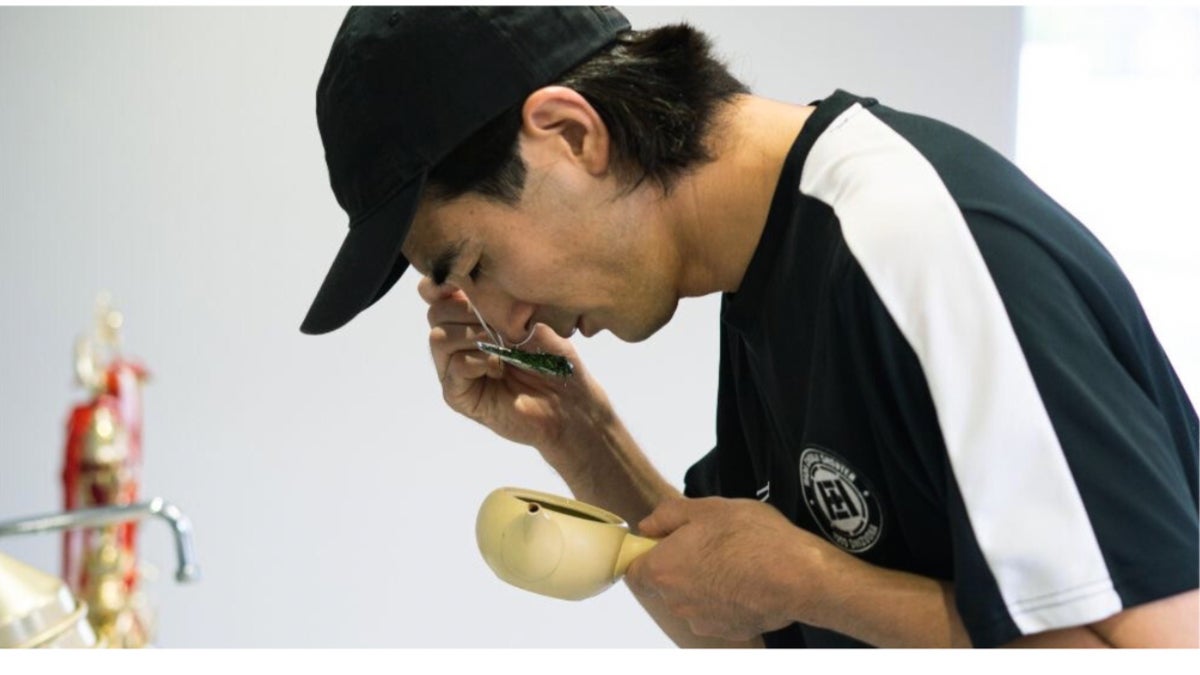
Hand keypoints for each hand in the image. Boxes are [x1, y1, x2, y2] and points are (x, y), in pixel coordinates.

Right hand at [418, 276, 606, 452]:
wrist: (569, 404)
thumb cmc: (555, 360)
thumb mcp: (531, 318)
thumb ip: (498, 298)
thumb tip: (470, 279)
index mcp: (473, 319)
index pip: (437, 294)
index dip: (442, 284)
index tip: (460, 280)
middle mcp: (459, 342)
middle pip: (435, 313)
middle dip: (465, 310)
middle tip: (497, 325)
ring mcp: (456, 370)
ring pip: (439, 338)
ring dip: (472, 336)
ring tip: (501, 348)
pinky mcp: (459, 395)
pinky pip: (452, 368)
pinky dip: (477, 362)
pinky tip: (499, 370)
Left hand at [625, 496, 838, 641]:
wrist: (798, 576)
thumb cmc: (752, 538)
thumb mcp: (707, 508)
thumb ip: (668, 515)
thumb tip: (648, 526)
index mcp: (662, 569)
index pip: (633, 569)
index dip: (647, 553)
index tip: (665, 541)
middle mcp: (676, 601)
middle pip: (663, 584)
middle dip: (679, 565)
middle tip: (708, 543)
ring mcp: (702, 620)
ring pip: (691, 599)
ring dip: (703, 582)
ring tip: (733, 560)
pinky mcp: (729, 631)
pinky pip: (717, 612)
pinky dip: (726, 598)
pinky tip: (747, 580)